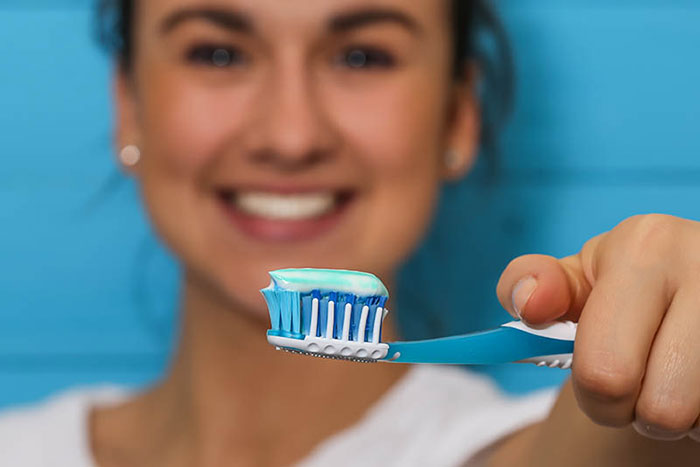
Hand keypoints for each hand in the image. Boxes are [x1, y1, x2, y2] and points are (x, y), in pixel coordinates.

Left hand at [496, 214, 699, 441]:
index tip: (602, 375)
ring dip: (682, 417)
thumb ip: (529, 284)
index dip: (595, 395)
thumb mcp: (576, 282)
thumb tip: (529, 304)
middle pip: (662, 411)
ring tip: (678, 375)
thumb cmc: (625, 293)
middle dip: (638, 411)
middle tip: (643, 380)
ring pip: (699, 423)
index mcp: (648, 245)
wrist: (692, 286)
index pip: (605, 372)